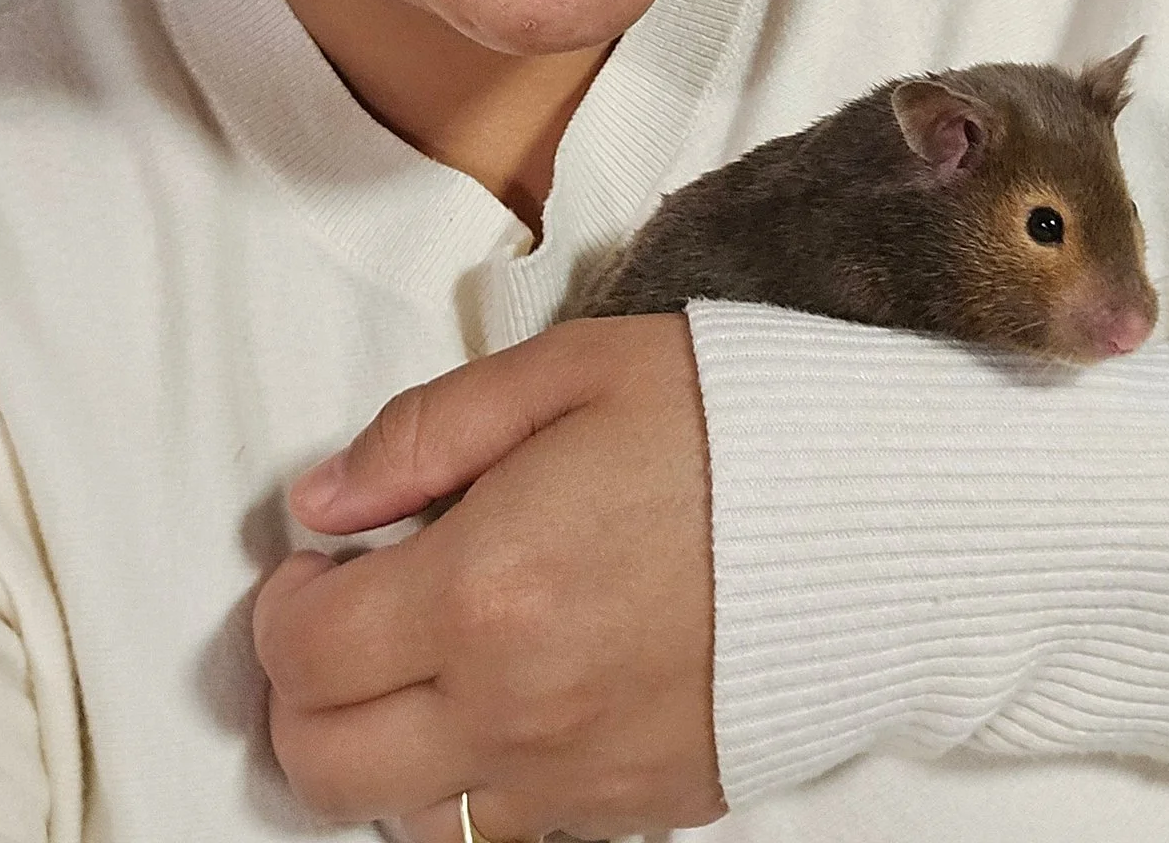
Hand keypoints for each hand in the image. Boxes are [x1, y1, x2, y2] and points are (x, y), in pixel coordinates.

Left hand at [252, 315, 725, 841]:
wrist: (885, 512)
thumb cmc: (734, 422)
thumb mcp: (572, 370)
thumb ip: (426, 434)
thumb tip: (323, 499)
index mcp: (486, 587)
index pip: (306, 652)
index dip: (284, 603)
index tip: (320, 560)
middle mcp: (517, 706)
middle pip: (326, 767)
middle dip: (306, 694)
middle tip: (351, 616)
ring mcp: (579, 772)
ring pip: (409, 822)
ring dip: (387, 752)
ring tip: (433, 662)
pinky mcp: (642, 804)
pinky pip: (515, 830)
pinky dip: (482, 782)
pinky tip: (520, 697)